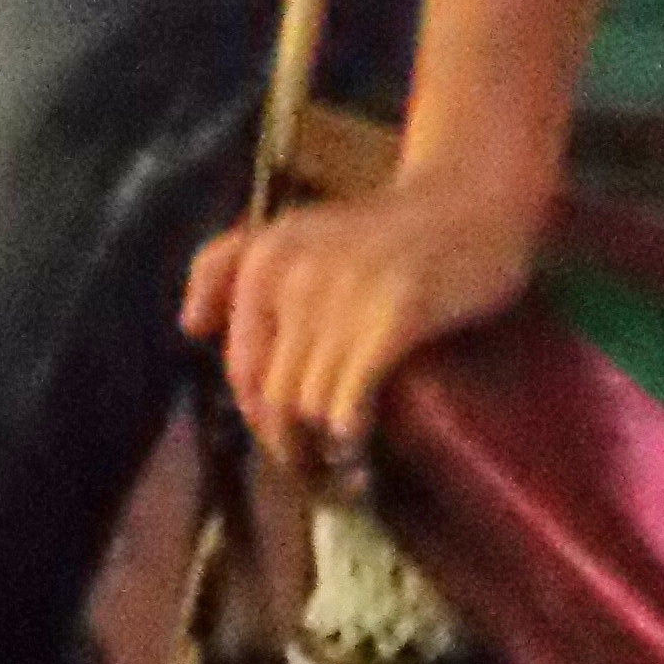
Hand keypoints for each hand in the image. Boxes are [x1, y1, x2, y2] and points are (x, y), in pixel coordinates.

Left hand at [179, 167, 547, 476]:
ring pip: (308, 405)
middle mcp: (294, 274)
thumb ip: (230, 264)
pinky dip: (351, 431)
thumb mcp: (298, 230)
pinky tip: (362, 434)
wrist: (474, 198)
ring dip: (325, 445)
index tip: (284, 444)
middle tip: (316, 466)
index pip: (241, 368)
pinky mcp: (393, 318)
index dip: (260, 418)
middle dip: (289, 443)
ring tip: (346, 457)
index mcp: (265, 258)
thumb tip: (190, 326)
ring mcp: (343, 296)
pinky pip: (349, 402)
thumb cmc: (387, 229)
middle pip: (272, 396)